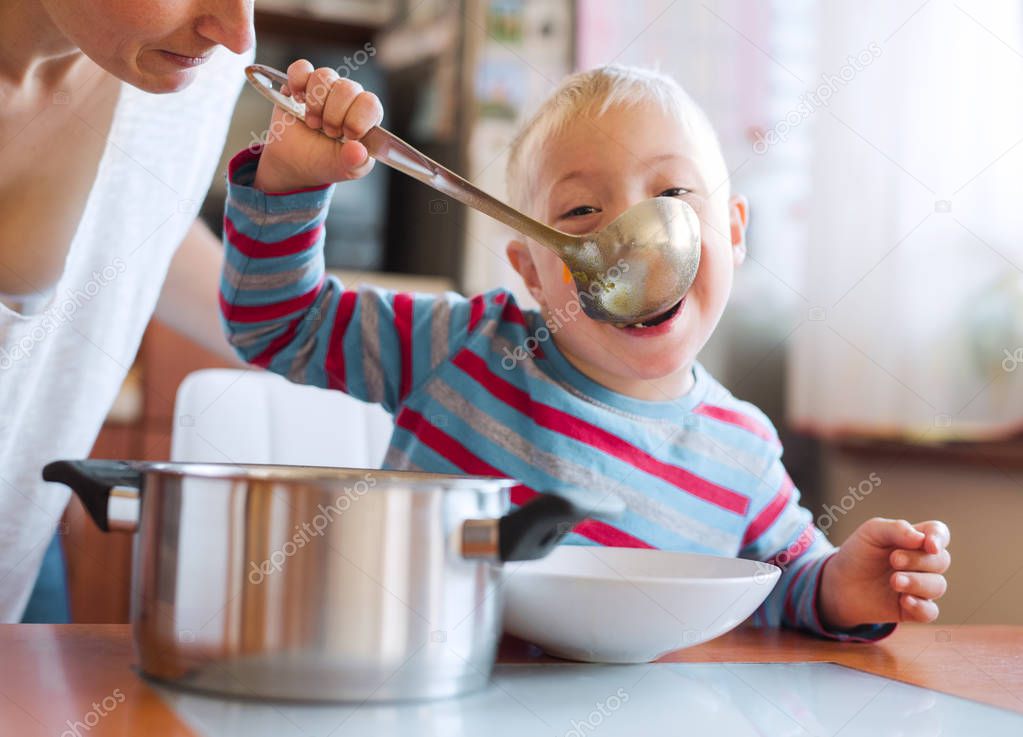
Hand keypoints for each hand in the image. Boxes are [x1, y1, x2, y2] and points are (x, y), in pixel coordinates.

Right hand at [253, 59, 382, 192]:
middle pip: (347, 88)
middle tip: (329, 132)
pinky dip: (296, 82)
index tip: (347, 136)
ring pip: (324, 76)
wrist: (296, 163)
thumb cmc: (327, 162)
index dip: (357, 119)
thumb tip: (358, 151)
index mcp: (366, 116)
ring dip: (315, 103)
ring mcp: (326, 88)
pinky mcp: (301, 83)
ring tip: (313, 123)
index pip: (370, 103)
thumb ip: (356, 162)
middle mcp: (349, 97)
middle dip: (333, 116)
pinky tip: (297, 100)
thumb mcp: (346, 170)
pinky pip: (301, 68)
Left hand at [818, 518, 950, 629]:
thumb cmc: (858, 553)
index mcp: (915, 540)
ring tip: (893, 581)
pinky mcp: (913, 609)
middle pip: (941, 561)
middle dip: (918, 560)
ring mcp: (919, 587)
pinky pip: (930, 612)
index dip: (939, 538)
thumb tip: (922, 539)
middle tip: (893, 559)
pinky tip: (904, 600)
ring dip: (917, 582)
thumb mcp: (871, 532)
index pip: (939, 534)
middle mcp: (922, 563)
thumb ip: (896, 529)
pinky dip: (920, 606)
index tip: (929, 545)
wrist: (839, 583)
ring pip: (938, 586)